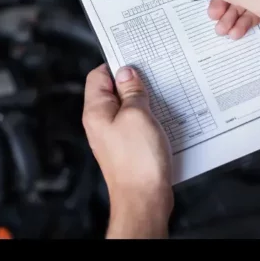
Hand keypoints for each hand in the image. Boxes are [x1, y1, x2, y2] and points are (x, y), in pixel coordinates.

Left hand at [82, 64, 172, 238]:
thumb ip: (132, 91)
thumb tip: (127, 72)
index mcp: (96, 111)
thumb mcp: (138, 115)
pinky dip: (149, 119)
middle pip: (113, 91)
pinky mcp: (128, 148)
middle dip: (133, 84)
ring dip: (144, 103)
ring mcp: (114, 136)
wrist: (144, 199)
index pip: (98, 75)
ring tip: (160, 101)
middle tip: (153, 80)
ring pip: (128, 108)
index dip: (116, 65)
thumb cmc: (138, 162)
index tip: (136, 61)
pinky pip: (137, 125)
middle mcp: (101, 123)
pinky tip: (163, 120)